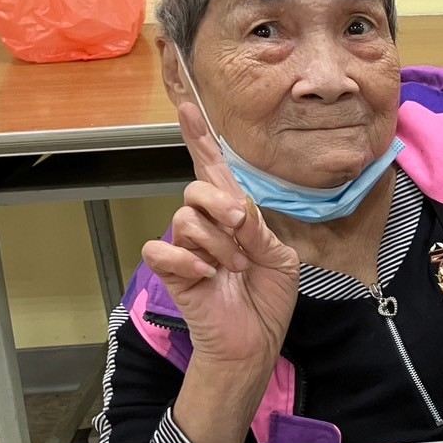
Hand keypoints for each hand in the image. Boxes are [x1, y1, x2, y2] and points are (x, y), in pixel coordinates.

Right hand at [141, 103, 299, 372]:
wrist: (255, 339)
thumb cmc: (268, 296)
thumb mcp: (281, 257)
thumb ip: (260, 228)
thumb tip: (236, 210)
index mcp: (234, 213)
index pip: (211, 166)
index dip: (198, 135)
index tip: (188, 103)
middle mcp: (206, 223)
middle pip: (196, 188)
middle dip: (222, 205)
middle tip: (242, 230)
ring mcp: (186, 246)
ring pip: (186, 219)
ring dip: (219, 246)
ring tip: (233, 269)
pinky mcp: (170, 270)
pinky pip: (162, 249)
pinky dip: (189, 262)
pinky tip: (207, 277)